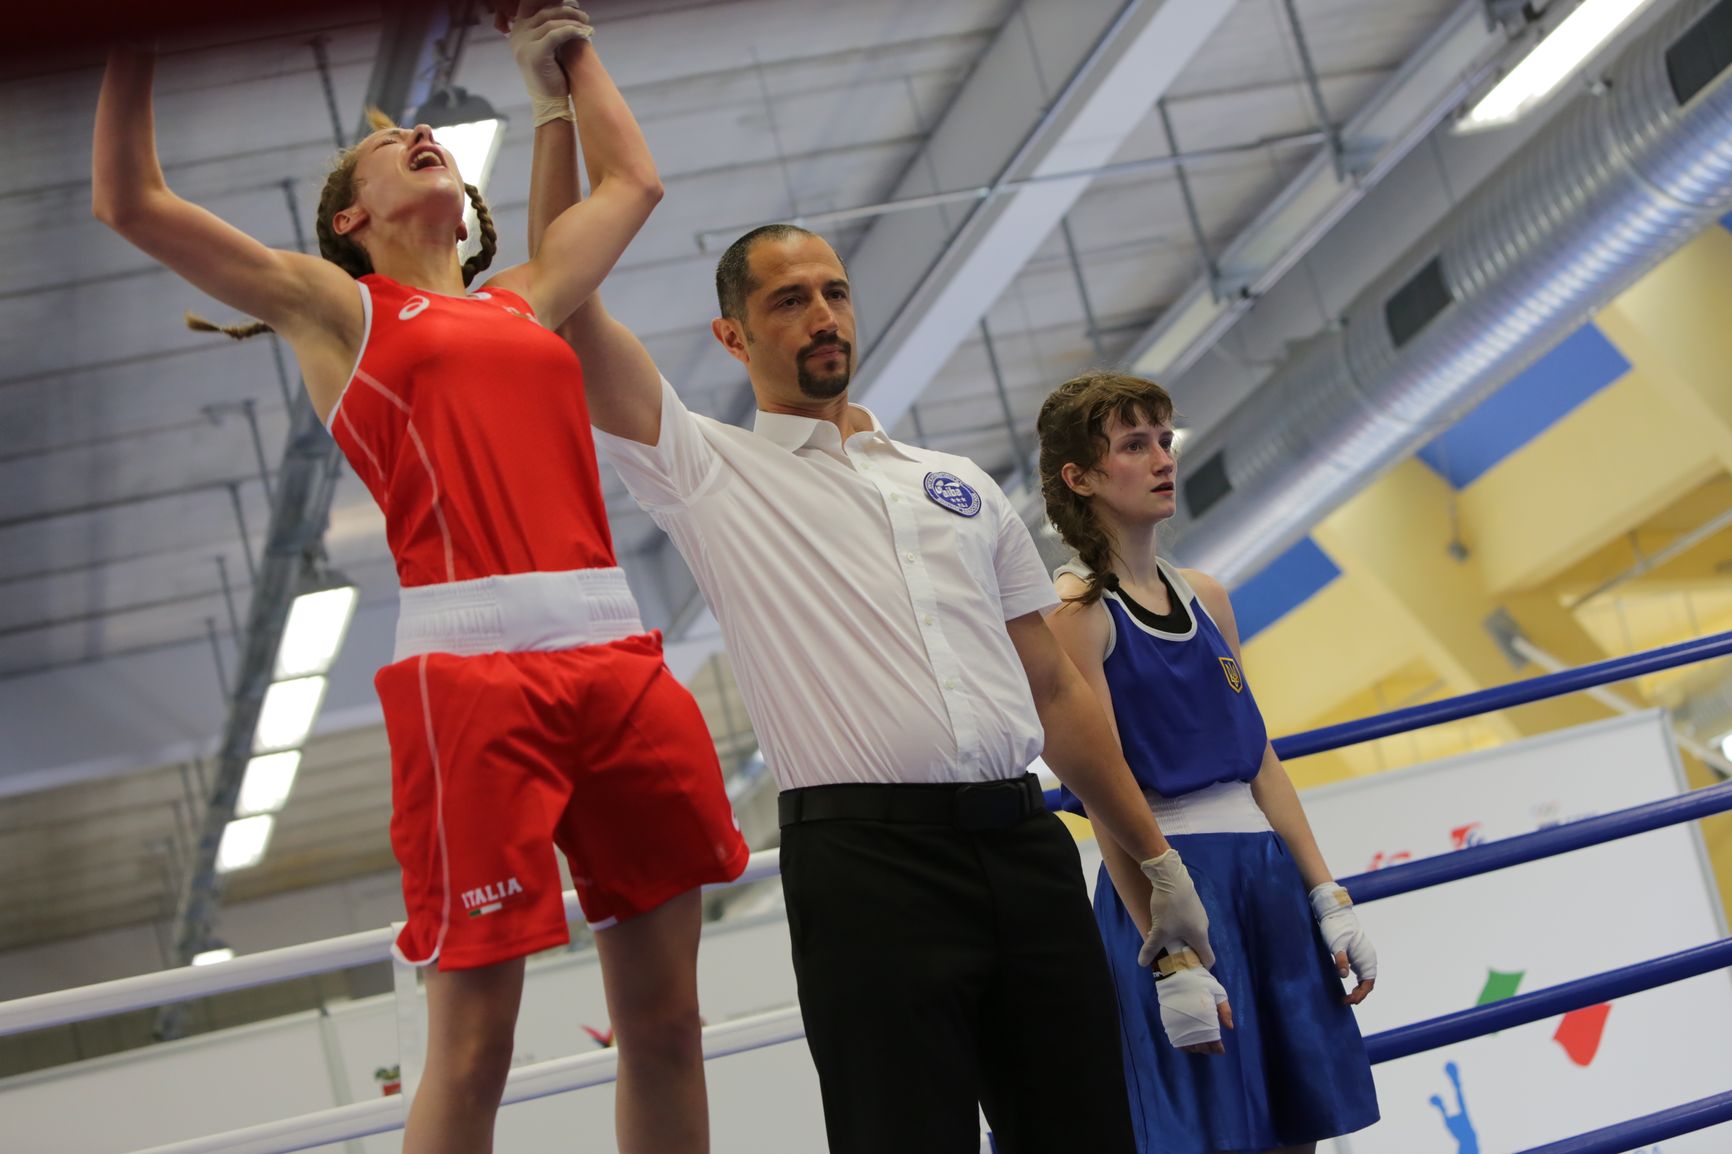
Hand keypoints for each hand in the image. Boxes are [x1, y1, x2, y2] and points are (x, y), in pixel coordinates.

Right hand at [507, 2, 593, 113]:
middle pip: (544, 12)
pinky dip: (572, 32)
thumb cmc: (553, 73)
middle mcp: (517, 35)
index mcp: (518, 30)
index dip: (549, 0)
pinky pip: (556, 34)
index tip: (570, 2)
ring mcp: (523, 44)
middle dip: (568, 11)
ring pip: (551, 22)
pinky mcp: (534, 54)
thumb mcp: (549, 45)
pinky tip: (584, 34)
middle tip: (585, 18)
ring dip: (573, 23)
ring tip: (587, 27)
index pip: (529, 4)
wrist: (550, 101)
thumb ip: (552, 26)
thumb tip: (568, 5)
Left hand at [1137, 849, 1215, 967]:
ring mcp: (1199, 913)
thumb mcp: (1159, 930)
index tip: (1186, 970)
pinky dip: (1179, 926)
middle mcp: (1204, 926)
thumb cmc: (1170, 907)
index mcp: (1201, 936)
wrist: (1171, 876)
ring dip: (1180, 938)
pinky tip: (1165, 921)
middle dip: (1185, 953)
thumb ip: (1151, 948)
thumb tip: (1143, 963)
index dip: (1199, 967)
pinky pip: (1188, 921)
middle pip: (1199, 946)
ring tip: (1164, 938)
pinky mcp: (1192, 903)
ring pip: (1191, 932)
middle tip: (1170, 956)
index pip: (1209, 958)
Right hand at [1154, 958, 1233, 1053]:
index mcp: (1206, 1017)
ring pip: (1190, 1046)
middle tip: (1211, 1046)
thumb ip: (1225, 1010)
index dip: (1217, 1048)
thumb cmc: (1199, 981)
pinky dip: (1184, 1045)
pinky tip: (1189, 1042)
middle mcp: (1192, 1024)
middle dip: (1208, 1048)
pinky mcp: (1169, 1023)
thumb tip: (1230, 1027)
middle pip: (1202, 1046)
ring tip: (1201, 1044)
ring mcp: (1179, 1025)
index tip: (1220, 1049)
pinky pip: (1177, 1041)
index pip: (1213, 1041)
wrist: (1176, 972)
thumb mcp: (1218, 992)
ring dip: (1196, 1047)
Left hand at [1310, 882, 1376, 1004]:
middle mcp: (1368, 958)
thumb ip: (1340, 959)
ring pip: (1366, 979)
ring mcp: (1364, 956)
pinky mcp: (1358, 954)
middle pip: (1368, 983)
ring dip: (1359, 990)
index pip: (1368, 984)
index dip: (1360, 995)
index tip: (1348, 1001)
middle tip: (1344, 1001)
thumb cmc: (1336, 927)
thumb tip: (1344, 975)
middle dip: (1359, 995)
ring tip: (1346, 998)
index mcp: (1366, 957)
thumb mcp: (1335, 944)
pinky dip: (1357, 983)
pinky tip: (1348, 987)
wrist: (1336, 912)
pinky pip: (1362, 973)